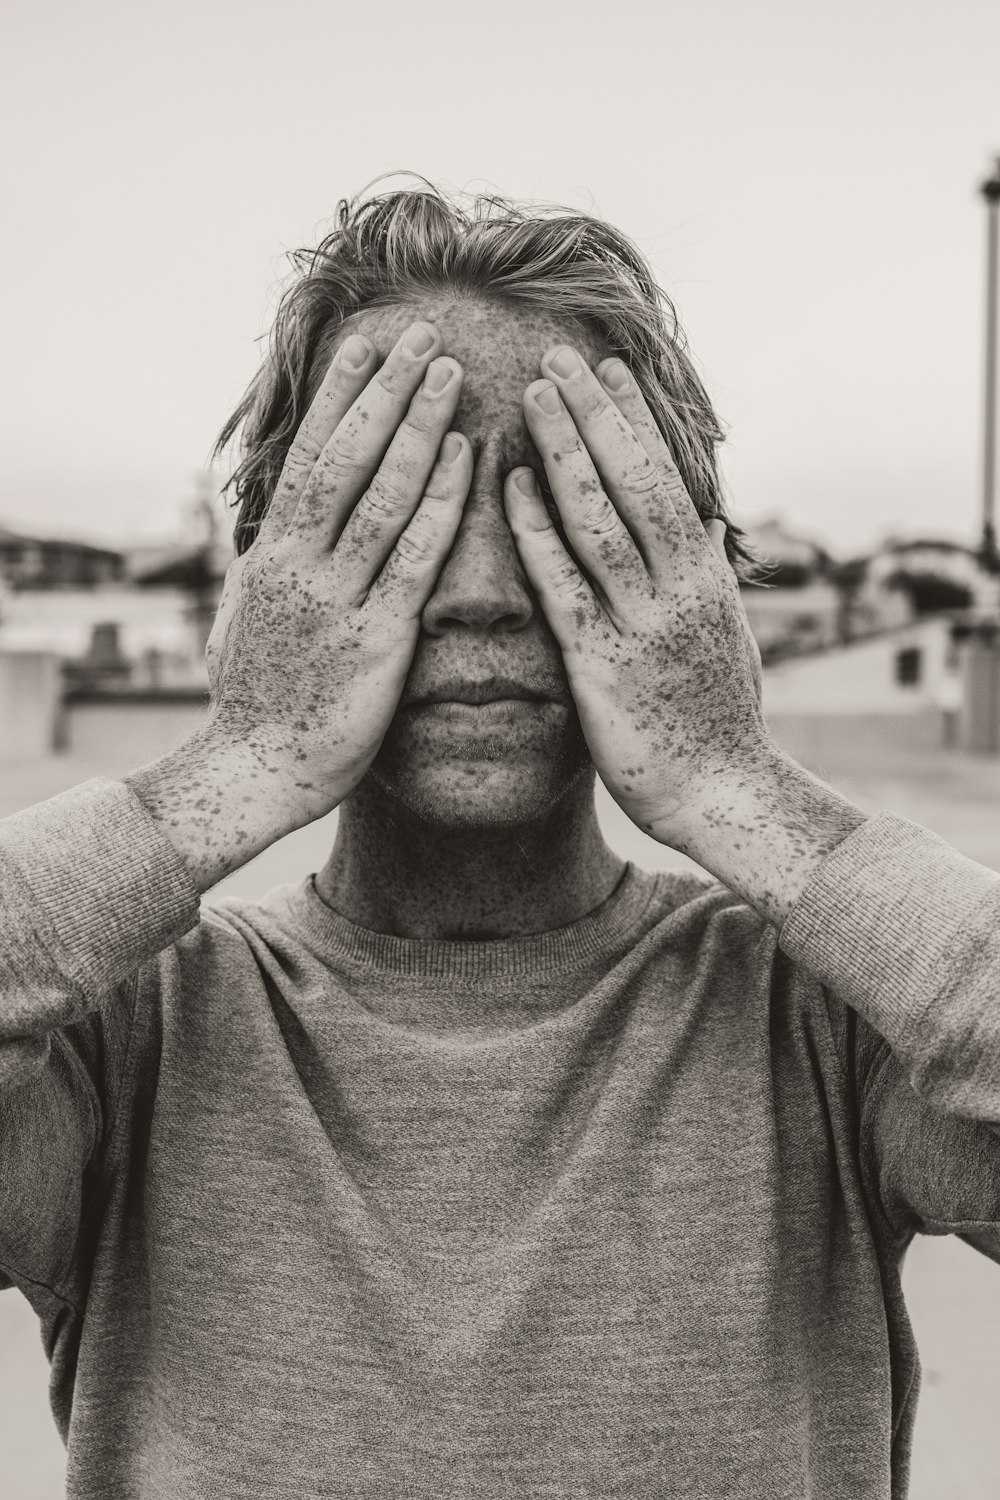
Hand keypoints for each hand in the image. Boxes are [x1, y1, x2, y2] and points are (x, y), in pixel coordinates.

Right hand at [205, 320, 472, 822]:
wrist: (250, 772)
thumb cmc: (254, 701)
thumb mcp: (248, 619)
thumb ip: (269, 567)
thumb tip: (278, 527)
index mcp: (272, 556)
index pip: (309, 455)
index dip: (342, 396)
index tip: (368, 342)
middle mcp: (299, 564)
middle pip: (345, 457)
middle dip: (386, 390)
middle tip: (422, 332)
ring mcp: (335, 599)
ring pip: (379, 494)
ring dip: (418, 428)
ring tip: (451, 373)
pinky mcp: (373, 640)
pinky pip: (411, 559)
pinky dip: (437, 504)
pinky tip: (464, 461)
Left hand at [503, 345, 768, 847]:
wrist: (725, 793)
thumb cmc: (717, 721)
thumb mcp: (721, 637)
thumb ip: (698, 581)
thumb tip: (697, 528)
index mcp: (705, 577)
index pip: (668, 478)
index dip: (635, 421)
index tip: (607, 369)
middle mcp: (680, 587)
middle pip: (635, 479)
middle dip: (594, 413)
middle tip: (557, 355)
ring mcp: (644, 623)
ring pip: (602, 518)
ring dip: (564, 451)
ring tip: (532, 394)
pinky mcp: (606, 665)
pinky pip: (566, 586)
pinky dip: (539, 532)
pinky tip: (512, 488)